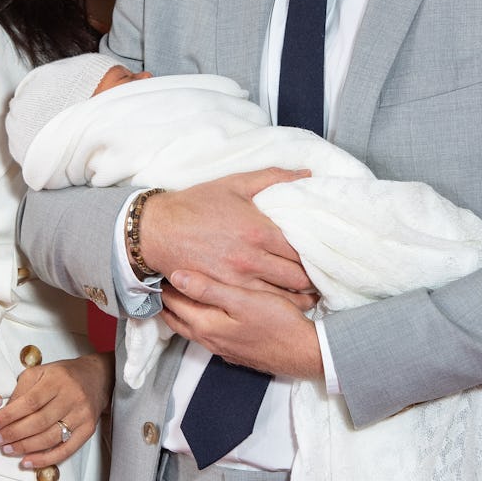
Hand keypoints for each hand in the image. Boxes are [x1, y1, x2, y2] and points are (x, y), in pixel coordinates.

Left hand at [0, 353, 113, 469]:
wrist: (97, 377)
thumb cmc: (63, 375)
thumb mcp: (40, 373)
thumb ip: (21, 391)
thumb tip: (4, 414)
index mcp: (57, 380)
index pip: (30, 402)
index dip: (9, 416)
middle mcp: (72, 397)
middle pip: (39, 421)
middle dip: (14, 434)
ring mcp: (81, 415)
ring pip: (50, 437)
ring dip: (26, 447)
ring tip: (8, 450)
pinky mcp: (88, 430)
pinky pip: (66, 450)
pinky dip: (45, 459)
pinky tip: (28, 462)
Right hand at [139, 170, 314, 293]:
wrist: (157, 230)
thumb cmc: (196, 205)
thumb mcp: (235, 184)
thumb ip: (274, 178)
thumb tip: (307, 174)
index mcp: (259, 230)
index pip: (302, 250)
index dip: (317, 255)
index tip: (324, 256)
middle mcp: (252, 259)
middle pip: (297, 277)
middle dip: (312, 279)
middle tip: (320, 277)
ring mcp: (238, 279)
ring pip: (282, 297)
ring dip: (299, 297)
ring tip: (309, 294)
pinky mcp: (224, 292)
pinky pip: (259, 304)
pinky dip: (276, 306)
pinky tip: (284, 304)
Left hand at [161, 270, 323, 378]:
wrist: (305, 353)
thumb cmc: (277, 322)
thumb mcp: (243, 300)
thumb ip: (209, 289)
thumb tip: (176, 276)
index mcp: (205, 325)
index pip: (173, 302)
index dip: (164, 284)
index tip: (158, 266)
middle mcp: (208, 339)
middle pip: (177, 317)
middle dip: (167, 299)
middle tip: (160, 277)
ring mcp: (221, 348)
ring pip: (190, 327)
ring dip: (181, 310)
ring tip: (179, 290)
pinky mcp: (234, 351)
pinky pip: (206, 333)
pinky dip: (197, 319)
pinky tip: (206, 310)